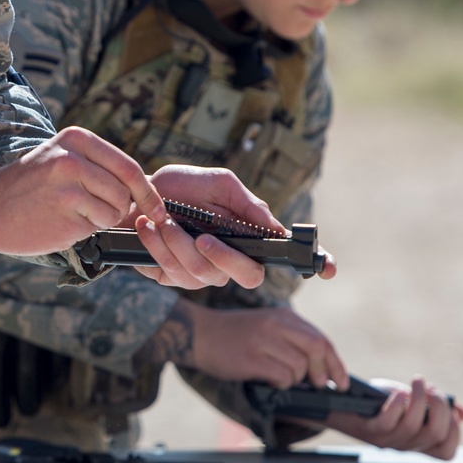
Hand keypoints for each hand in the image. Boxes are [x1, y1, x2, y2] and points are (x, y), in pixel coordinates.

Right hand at [0, 127, 166, 254]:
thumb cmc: (29, 186)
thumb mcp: (61, 158)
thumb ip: (99, 167)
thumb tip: (145, 191)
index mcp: (77, 138)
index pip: (128, 166)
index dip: (148, 192)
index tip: (157, 210)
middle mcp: (74, 158)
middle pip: (125, 190)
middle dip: (121, 207)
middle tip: (96, 211)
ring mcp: (69, 186)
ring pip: (114, 210)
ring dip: (101, 219)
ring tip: (72, 212)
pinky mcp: (65, 213)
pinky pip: (96, 227)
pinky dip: (85, 230)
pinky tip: (61, 222)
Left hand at [131, 164, 334, 291]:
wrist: (133, 194)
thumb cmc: (178, 187)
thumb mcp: (217, 183)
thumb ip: (247, 204)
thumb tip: (276, 228)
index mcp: (246, 235)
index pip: (285, 255)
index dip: (314, 263)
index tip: (328, 268)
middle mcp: (230, 258)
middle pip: (249, 277)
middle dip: (225, 259)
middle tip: (203, 239)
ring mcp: (203, 272)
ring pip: (204, 274)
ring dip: (179, 243)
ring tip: (161, 219)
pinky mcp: (174, 278)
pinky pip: (174, 272)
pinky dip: (159, 246)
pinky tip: (148, 227)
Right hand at [187, 304, 349, 386]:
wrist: (199, 333)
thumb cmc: (234, 335)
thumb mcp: (267, 326)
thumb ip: (292, 339)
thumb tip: (321, 368)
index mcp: (284, 315)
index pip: (321, 339)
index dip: (335, 363)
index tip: (340, 381)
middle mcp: (276, 324)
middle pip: (317, 349)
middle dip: (323, 372)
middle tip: (318, 384)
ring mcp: (264, 340)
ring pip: (299, 367)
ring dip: (295, 380)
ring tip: (279, 377)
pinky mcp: (252, 357)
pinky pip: (281, 377)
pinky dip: (280, 384)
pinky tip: (268, 379)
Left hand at [328, 376, 462, 460]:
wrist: (345, 406)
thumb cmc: (381, 405)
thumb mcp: (412, 405)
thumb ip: (436, 410)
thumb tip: (462, 413)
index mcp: (419, 443)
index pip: (447, 452)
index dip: (454, 430)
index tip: (450, 410)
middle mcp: (406, 446)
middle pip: (436, 434)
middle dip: (440, 407)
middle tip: (432, 390)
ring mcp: (388, 440)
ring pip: (413, 426)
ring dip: (420, 398)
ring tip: (417, 381)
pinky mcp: (371, 431)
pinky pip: (388, 423)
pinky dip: (397, 404)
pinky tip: (399, 393)